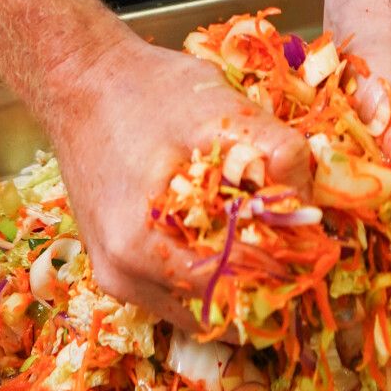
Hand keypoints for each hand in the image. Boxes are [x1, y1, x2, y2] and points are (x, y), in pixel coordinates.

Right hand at [36, 28, 311, 323]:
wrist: (80, 80)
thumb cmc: (148, 92)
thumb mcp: (222, 110)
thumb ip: (275, 153)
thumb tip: (310, 205)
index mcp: (144, 246)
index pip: (234, 291)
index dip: (282, 269)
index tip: (311, 246)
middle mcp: (123, 276)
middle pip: (216, 310)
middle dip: (261, 282)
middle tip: (291, 243)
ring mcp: (114, 276)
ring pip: (196, 308)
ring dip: (233, 282)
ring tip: (259, 236)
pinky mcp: (112, 266)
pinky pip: (174, 290)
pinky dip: (206, 272)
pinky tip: (222, 234)